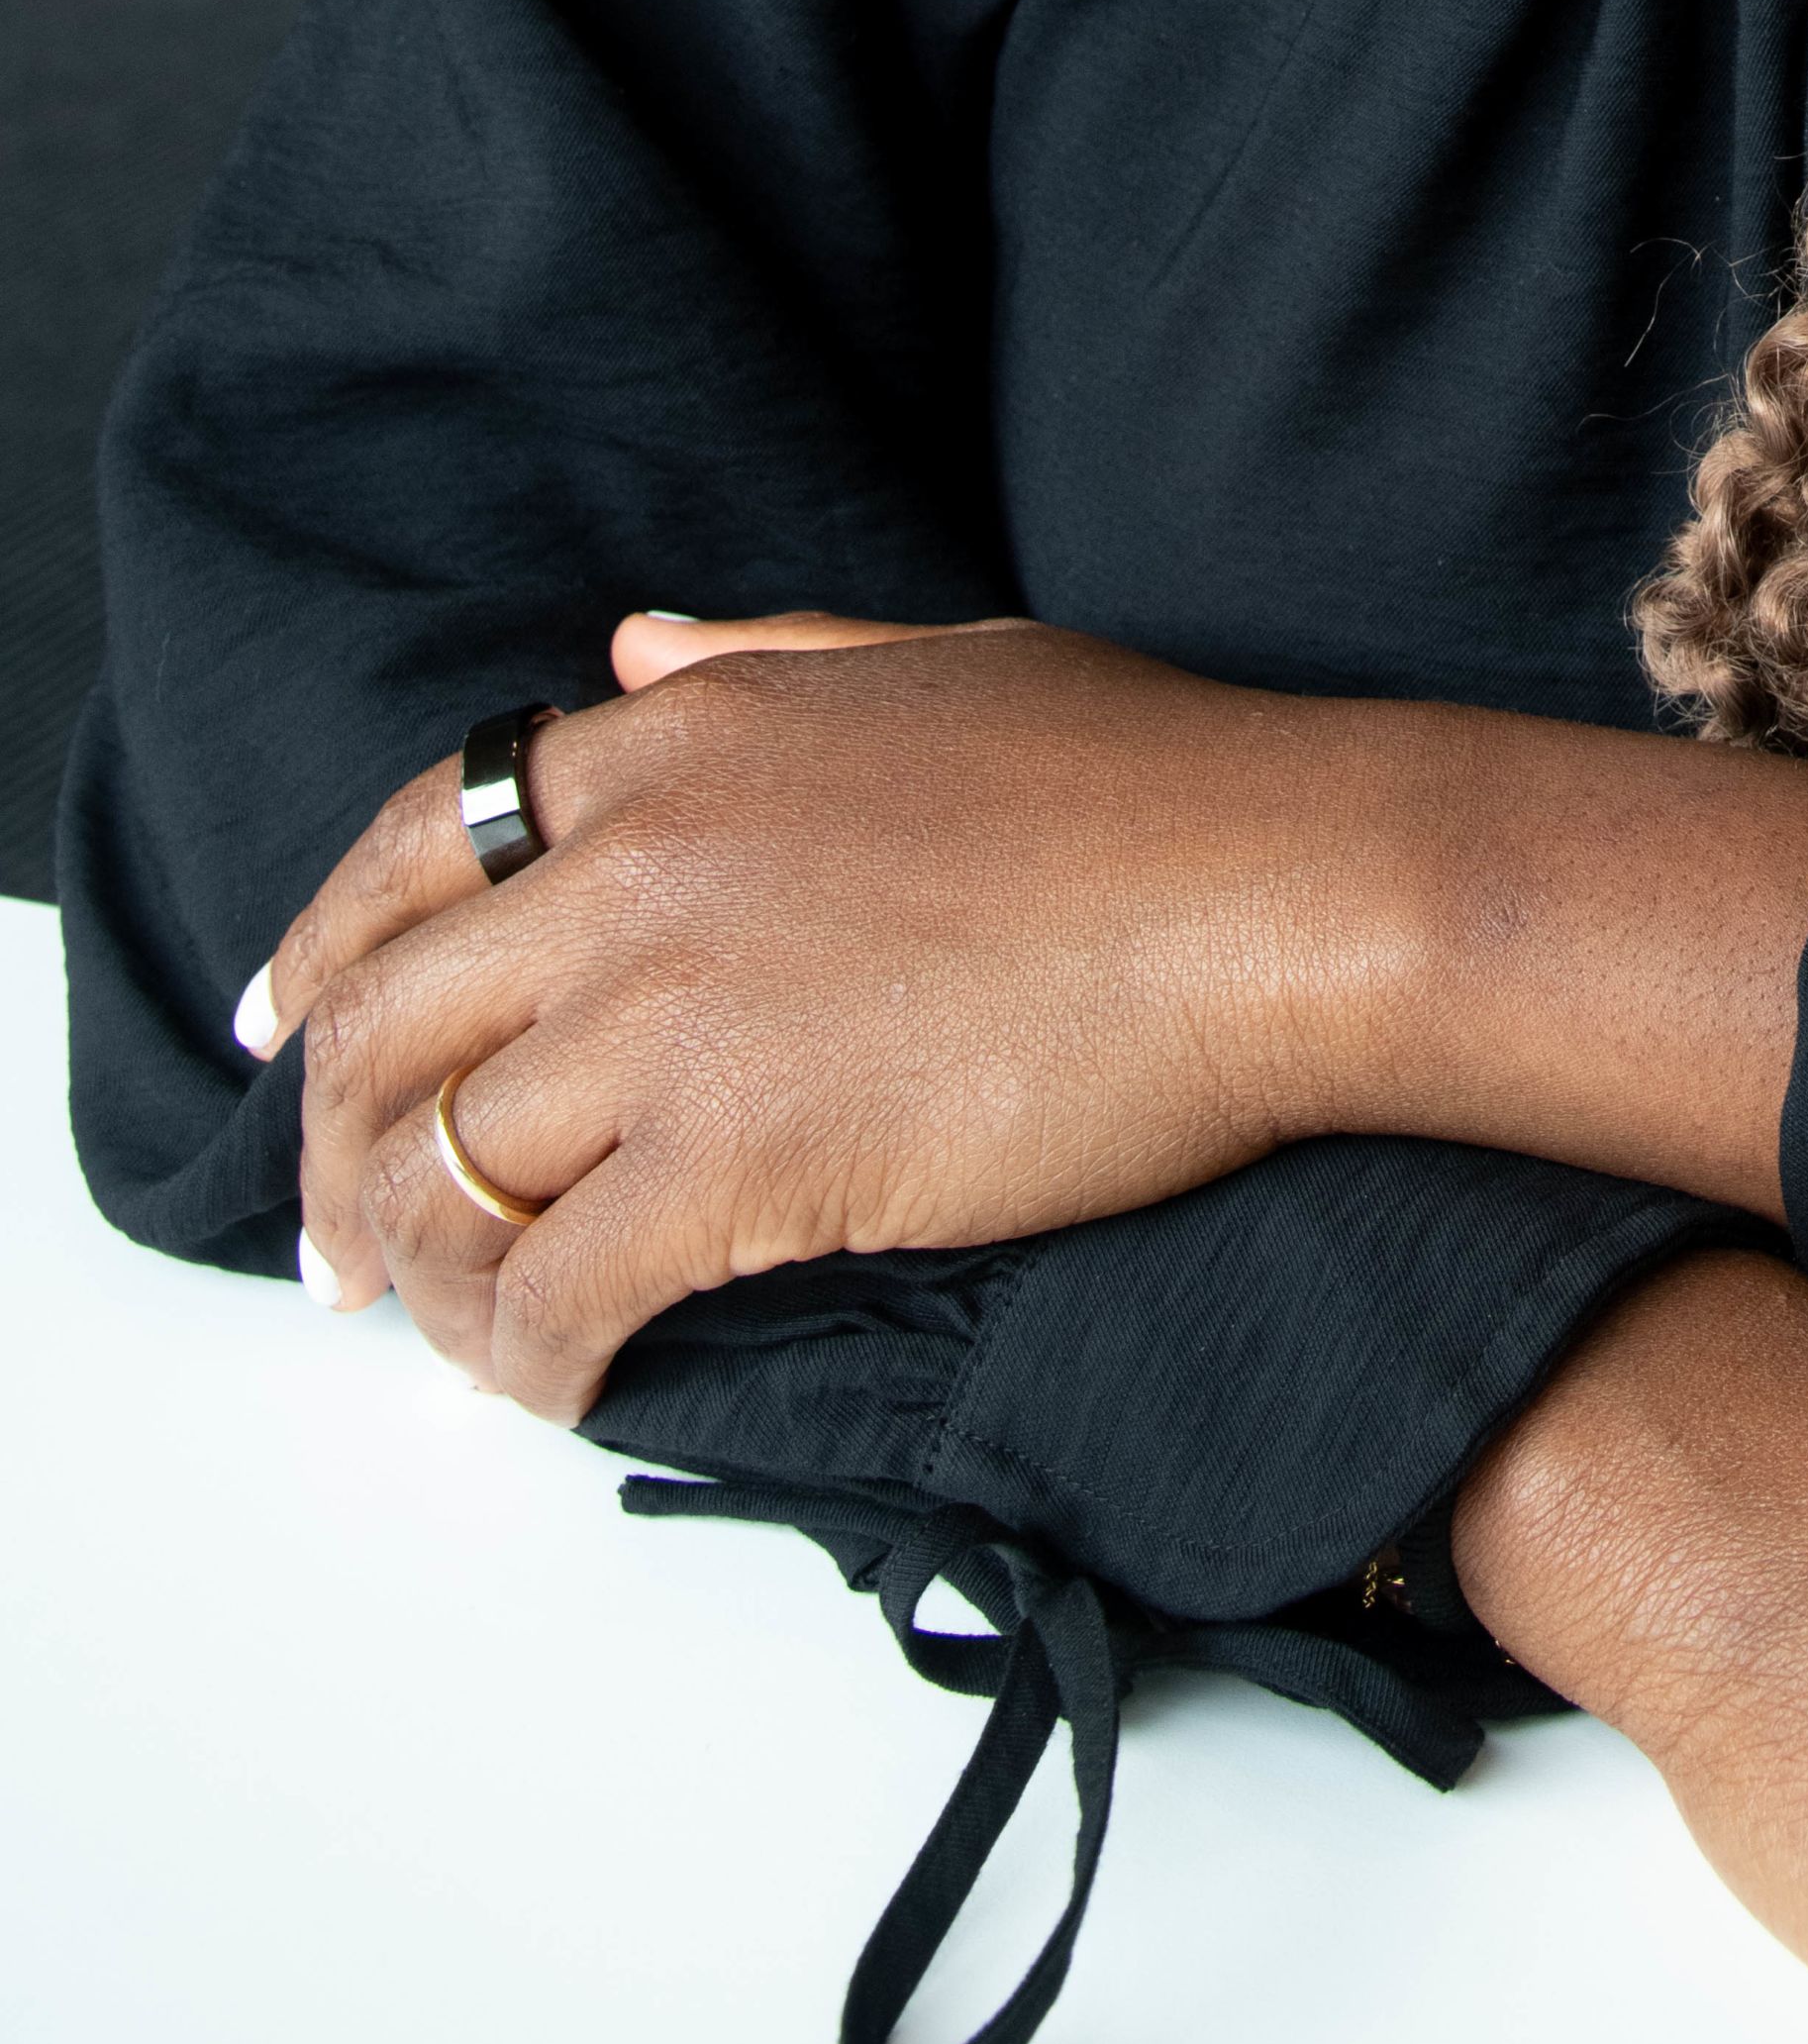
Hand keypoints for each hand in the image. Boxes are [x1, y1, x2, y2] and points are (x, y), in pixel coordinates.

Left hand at [244, 616, 1379, 1417]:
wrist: (1285, 889)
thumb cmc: (1151, 779)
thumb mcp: (937, 663)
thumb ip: (762, 661)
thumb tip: (630, 657)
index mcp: (681, 737)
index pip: (416, 845)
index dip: (323, 952)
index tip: (286, 1036)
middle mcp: (638, 863)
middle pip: (386, 1026)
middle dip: (331, 1152)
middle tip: (334, 1247)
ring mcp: (678, 1013)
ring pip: (446, 1171)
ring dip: (419, 1276)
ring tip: (442, 1333)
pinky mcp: (741, 1159)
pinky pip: (556, 1290)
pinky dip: (520, 1360)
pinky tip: (550, 1386)